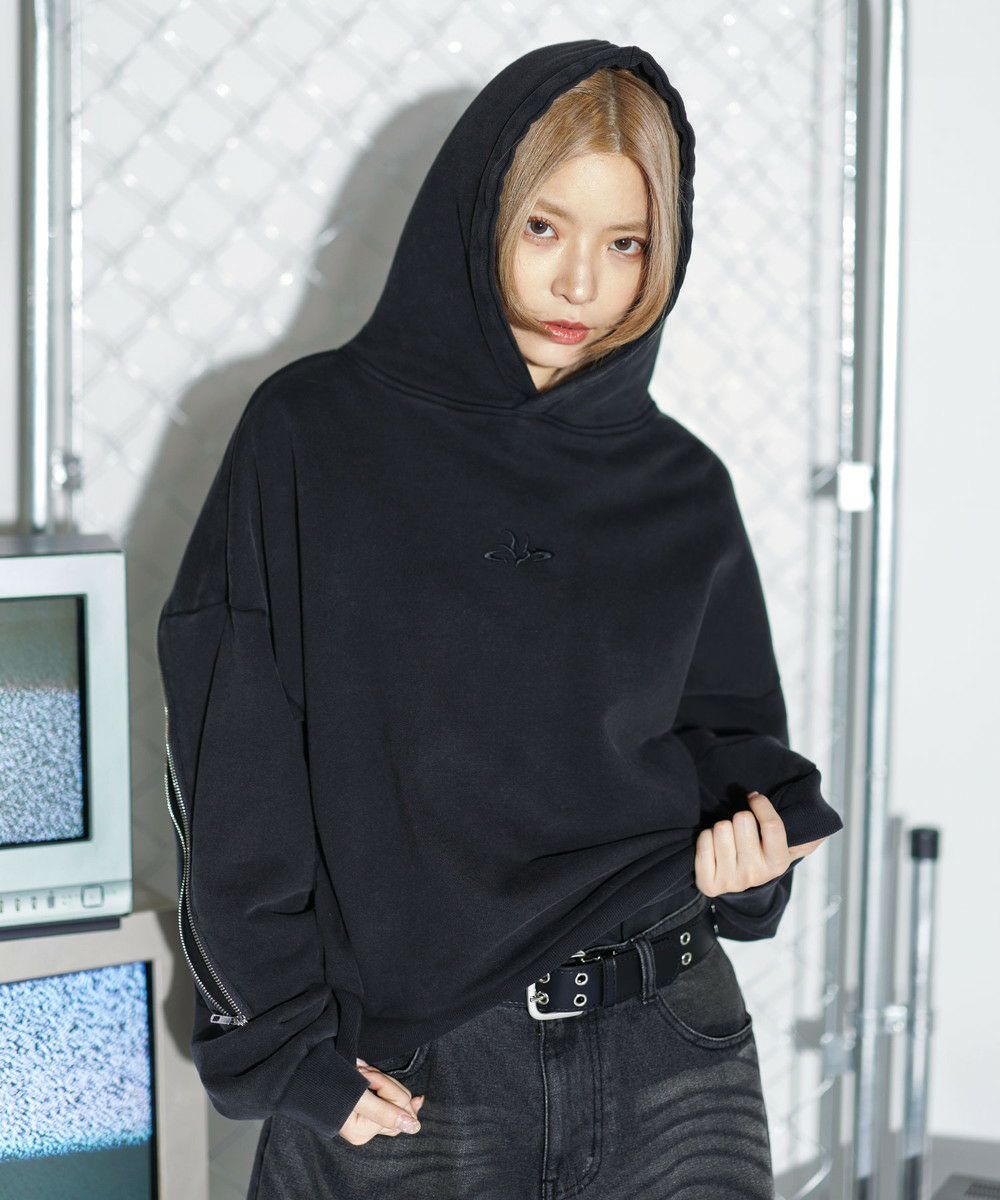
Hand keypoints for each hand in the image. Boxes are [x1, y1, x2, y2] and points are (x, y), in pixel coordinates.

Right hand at [337, 1058, 426, 1144]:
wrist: (304, 1071)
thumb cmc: (329, 1084)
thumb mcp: (359, 1098)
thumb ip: (387, 1113)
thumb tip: (414, 1127)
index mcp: (362, 1132)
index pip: (399, 1108)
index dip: (386, 1085)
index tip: (367, 1074)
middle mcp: (366, 1129)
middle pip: (399, 1104)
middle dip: (383, 1081)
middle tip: (361, 1072)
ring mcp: (365, 1117)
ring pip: (392, 1095)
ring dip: (377, 1076)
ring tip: (357, 1070)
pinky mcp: (364, 1106)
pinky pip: (383, 1092)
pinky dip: (375, 1078)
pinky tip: (362, 1071)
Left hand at [694, 791, 828, 897]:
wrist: (739, 887)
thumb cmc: (761, 853)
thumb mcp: (787, 845)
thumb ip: (807, 834)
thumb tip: (823, 829)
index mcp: (778, 863)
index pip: (772, 825)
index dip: (761, 804)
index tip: (754, 797)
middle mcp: (756, 875)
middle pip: (741, 820)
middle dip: (740, 817)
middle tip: (741, 829)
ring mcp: (731, 881)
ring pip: (721, 828)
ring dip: (722, 827)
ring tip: (728, 839)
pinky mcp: (708, 884)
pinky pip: (703, 841)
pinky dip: (706, 837)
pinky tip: (713, 847)